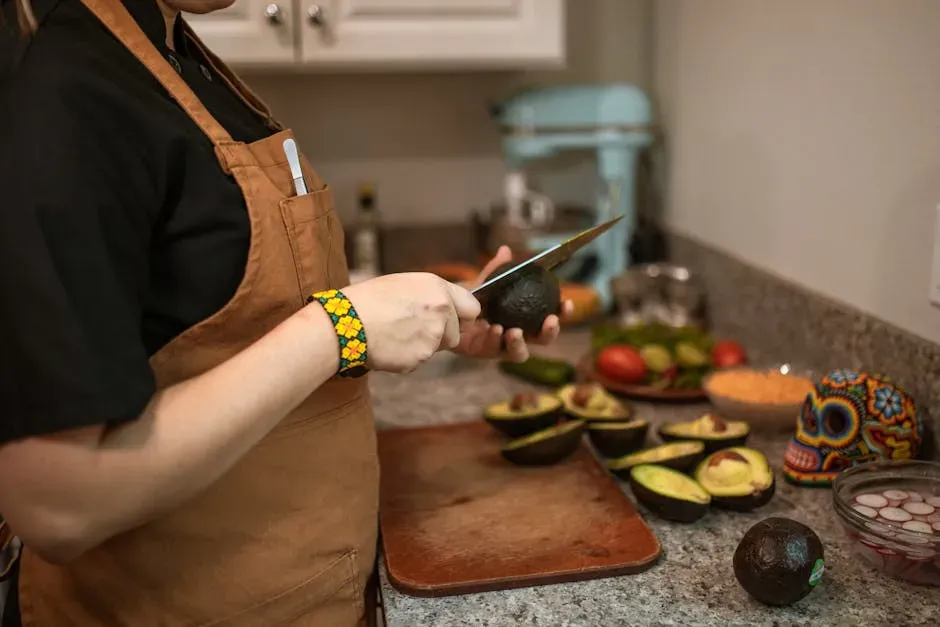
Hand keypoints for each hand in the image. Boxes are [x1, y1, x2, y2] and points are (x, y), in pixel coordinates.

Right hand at [343, 273, 480, 372]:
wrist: (346, 323)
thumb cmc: (368, 300)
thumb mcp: (403, 284)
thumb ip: (431, 295)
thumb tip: (444, 307)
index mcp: (438, 288)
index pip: (472, 308)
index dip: (461, 317)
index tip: (452, 320)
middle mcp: (442, 311)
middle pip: (456, 333)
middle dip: (441, 335)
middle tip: (412, 328)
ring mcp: (433, 336)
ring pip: (437, 348)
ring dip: (422, 345)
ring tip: (395, 333)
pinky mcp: (421, 357)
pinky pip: (419, 360)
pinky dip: (407, 356)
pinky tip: (389, 345)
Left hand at [451, 246, 573, 362]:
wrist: (447, 308)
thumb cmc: (472, 296)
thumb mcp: (484, 281)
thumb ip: (495, 269)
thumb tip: (505, 250)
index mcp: (525, 317)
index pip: (550, 317)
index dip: (563, 314)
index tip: (567, 303)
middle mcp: (518, 334)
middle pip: (542, 340)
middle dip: (550, 333)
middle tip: (550, 321)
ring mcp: (502, 346)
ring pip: (520, 354)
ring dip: (520, 343)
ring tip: (514, 331)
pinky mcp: (484, 353)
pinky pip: (494, 350)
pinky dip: (495, 340)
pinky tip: (494, 330)